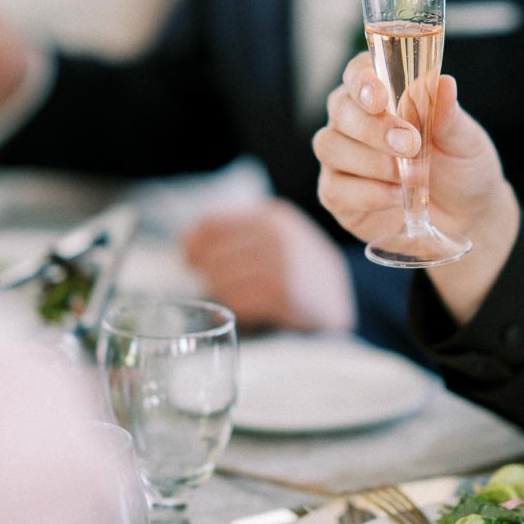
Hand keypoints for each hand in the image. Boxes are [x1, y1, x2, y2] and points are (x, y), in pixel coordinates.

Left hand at [180, 198, 355, 332]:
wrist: (338, 299)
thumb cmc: (298, 268)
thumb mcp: (277, 236)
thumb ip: (239, 232)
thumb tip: (186, 246)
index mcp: (271, 216)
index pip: (212, 224)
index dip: (193, 242)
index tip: (187, 257)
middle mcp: (276, 235)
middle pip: (212, 255)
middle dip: (206, 272)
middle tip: (215, 282)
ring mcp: (280, 264)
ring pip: (220, 279)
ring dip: (222, 291)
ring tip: (239, 294)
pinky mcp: (282, 293)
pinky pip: (236, 301)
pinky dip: (236, 307)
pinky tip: (249, 307)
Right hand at [312, 53, 519, 321]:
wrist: (467, 217)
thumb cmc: (462, 167)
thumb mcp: (465, 140)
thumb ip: (448, 114)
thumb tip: (443, 83)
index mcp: (383, 95)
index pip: (358, 73)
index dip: (363, 80)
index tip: (381, 97)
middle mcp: (354, 122)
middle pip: (340, 109)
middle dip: (373, 127)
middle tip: (410, 145)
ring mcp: (341, 159)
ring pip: (330, 146)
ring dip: (370, 161)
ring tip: (408, 175)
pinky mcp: (337, 196)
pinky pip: (334, 189)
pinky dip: (367, 193)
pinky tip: (396, 196)